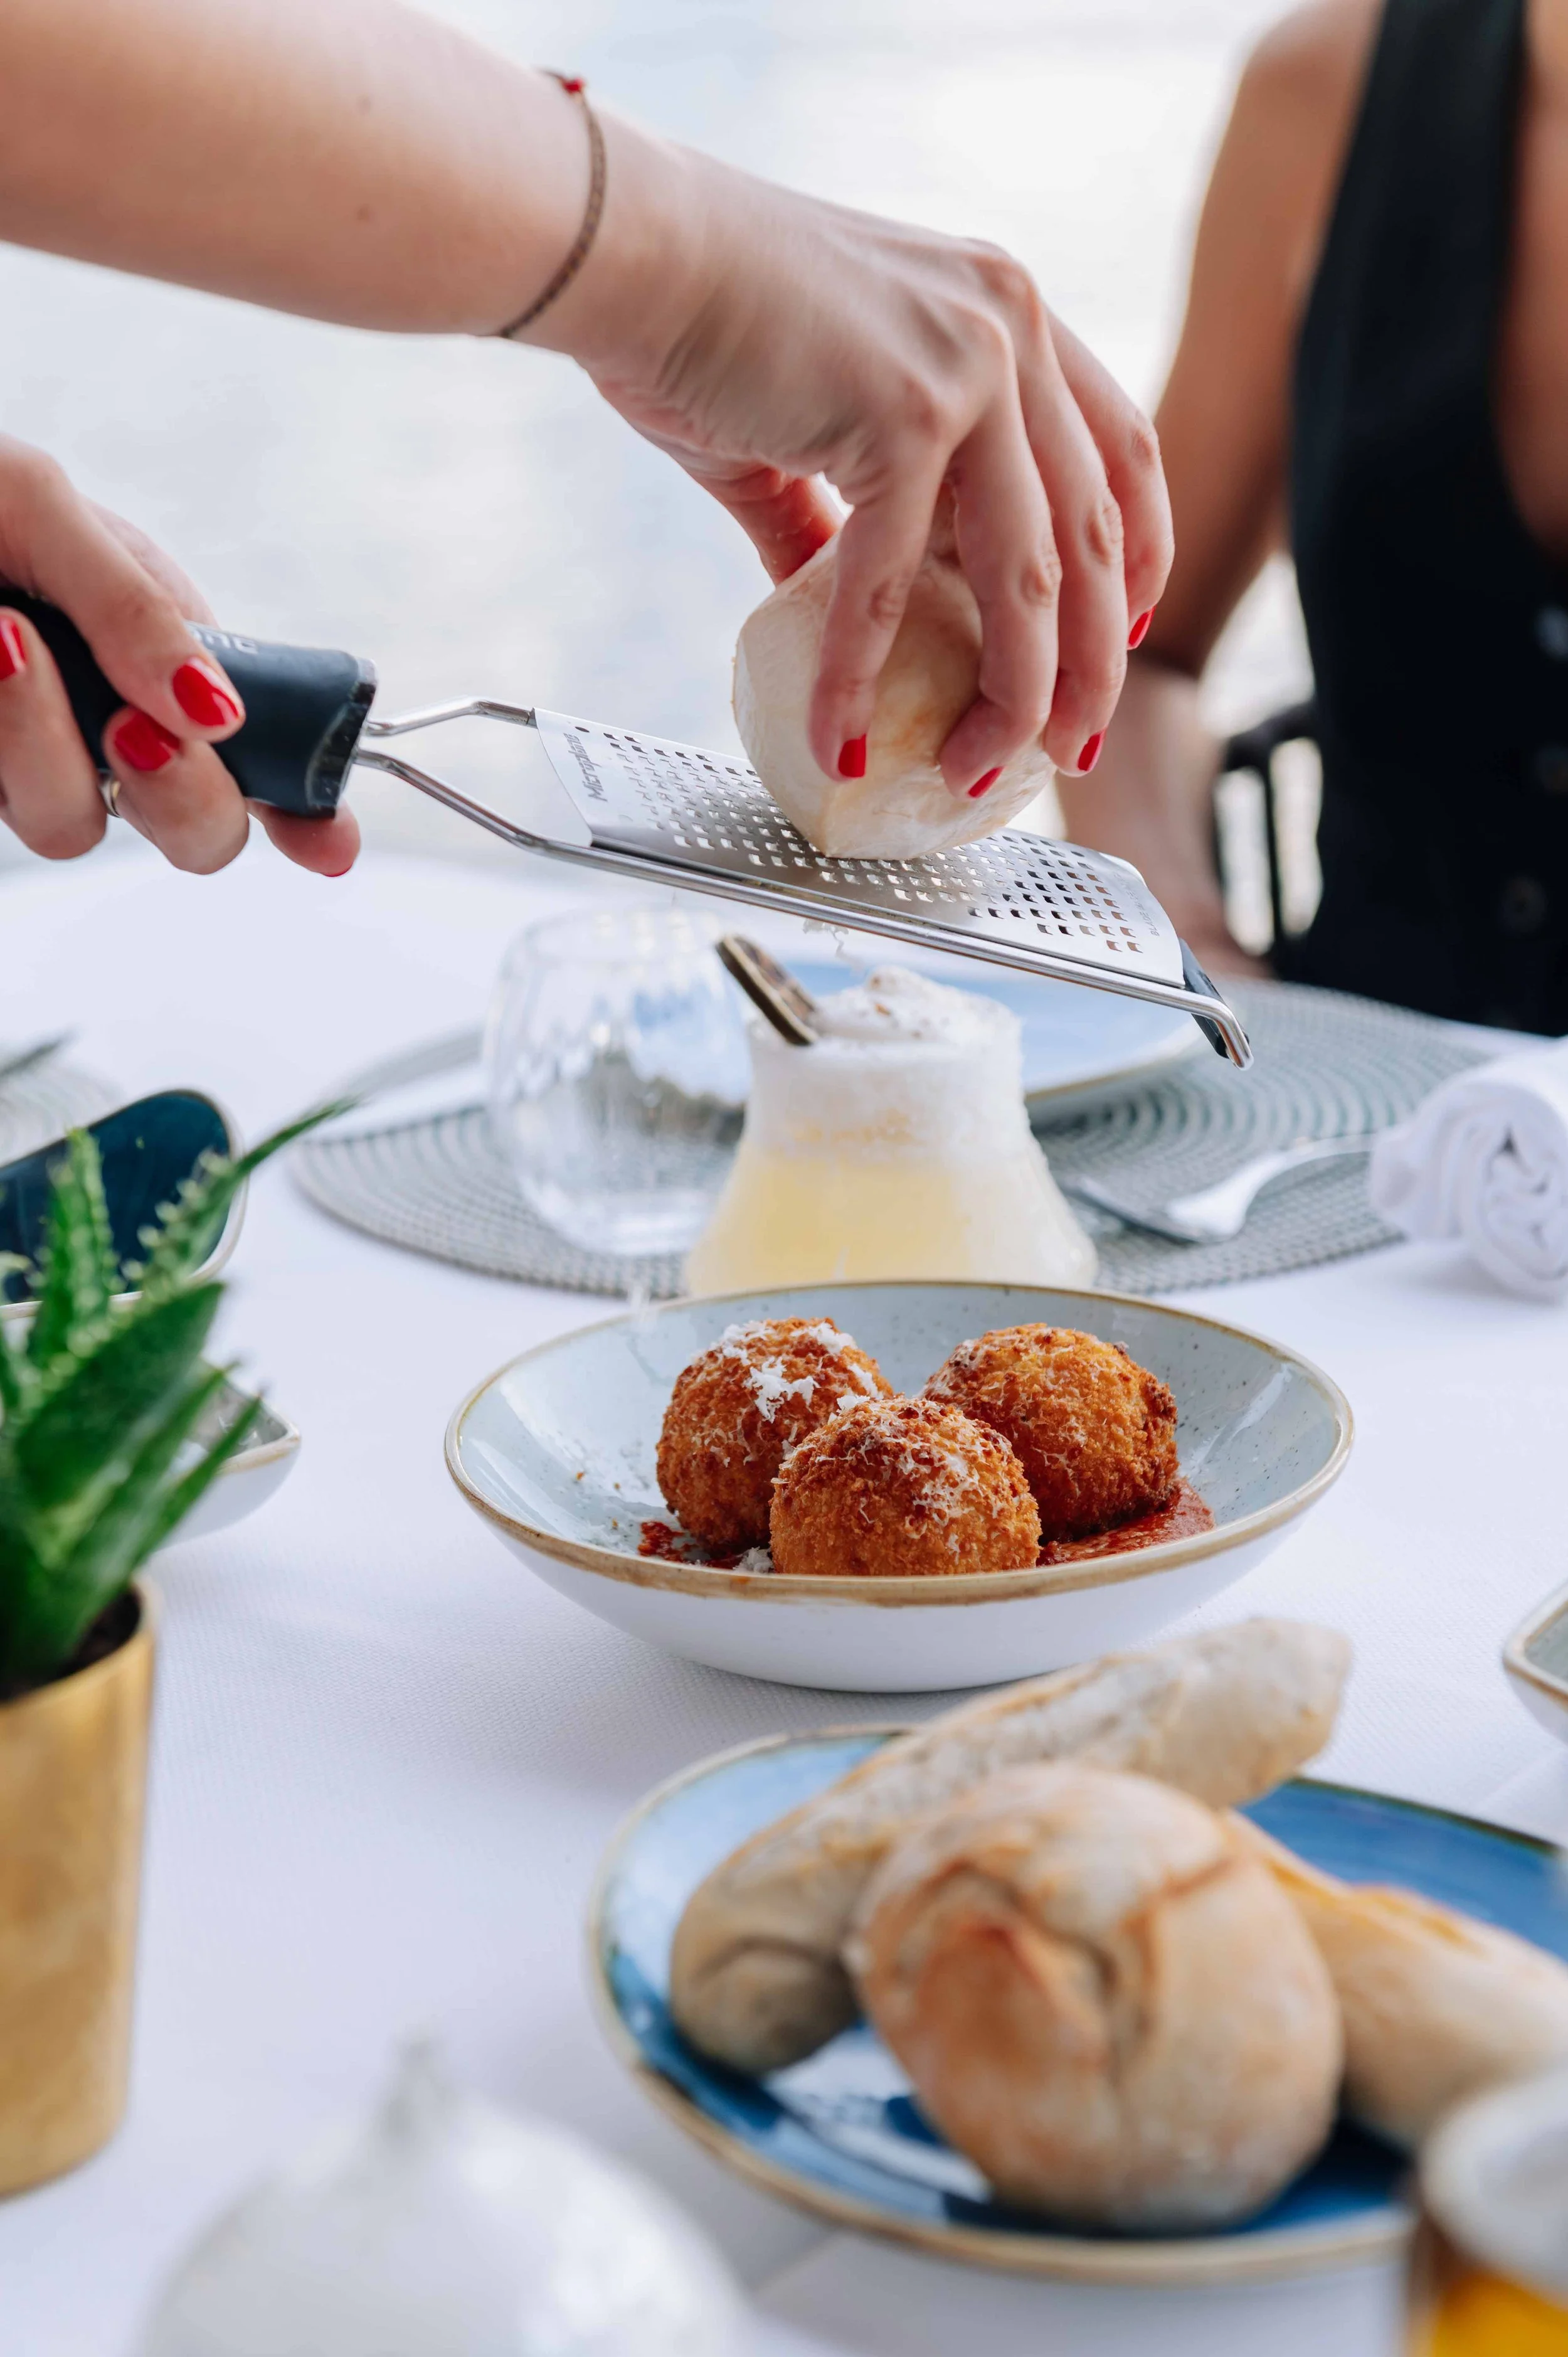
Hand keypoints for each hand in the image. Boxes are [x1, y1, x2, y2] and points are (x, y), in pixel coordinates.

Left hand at [0, 436, 357, 874]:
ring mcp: (24, 761)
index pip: (259, 755)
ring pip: (70, 826)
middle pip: (190, 827)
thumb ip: (138, 609)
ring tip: (0, 636)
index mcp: (158, 659)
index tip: (325, 843)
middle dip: (183, 793)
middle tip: (141, 732)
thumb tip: (217, 714)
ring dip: (43, 744)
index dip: (305, 808)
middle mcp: (101, 724)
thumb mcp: (46, 507)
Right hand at [552, 137, 1172, 796]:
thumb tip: (820, 600)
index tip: (1127, 634)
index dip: (1137, 558)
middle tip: (1073, 747)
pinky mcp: (896, 414)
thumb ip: (835, 510)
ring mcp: (966, 369)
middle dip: (1096, 662)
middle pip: (1096, 533)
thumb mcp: (813, 418)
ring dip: (1013, 695)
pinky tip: (841, 742)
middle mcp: (1010, 330)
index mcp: (1007, 315)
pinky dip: (859, 681)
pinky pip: (890, 585)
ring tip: (979, 769)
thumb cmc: (700, 317)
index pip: (1118, 451)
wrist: (626, 251)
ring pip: (1028, 575)